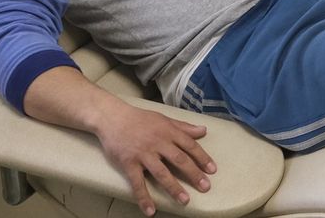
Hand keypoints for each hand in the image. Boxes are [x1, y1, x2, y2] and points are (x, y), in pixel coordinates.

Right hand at [93, 103, 215, 215]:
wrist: (112, 118)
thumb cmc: (140, 119)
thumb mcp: (164, 119)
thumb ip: (184, 127)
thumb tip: (203, 130)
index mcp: (168, 131)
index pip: (189, 145)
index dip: (202, 158)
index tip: (212, 170)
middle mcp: (158, 142)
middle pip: (179, 160)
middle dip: (193, 174)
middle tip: (205, 187)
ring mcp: (143, 154)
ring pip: (161, 173)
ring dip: (174, 188)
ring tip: (185, 200)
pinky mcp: (128, 163)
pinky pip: (137, 183)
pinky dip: (144, 197)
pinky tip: (150, 211)